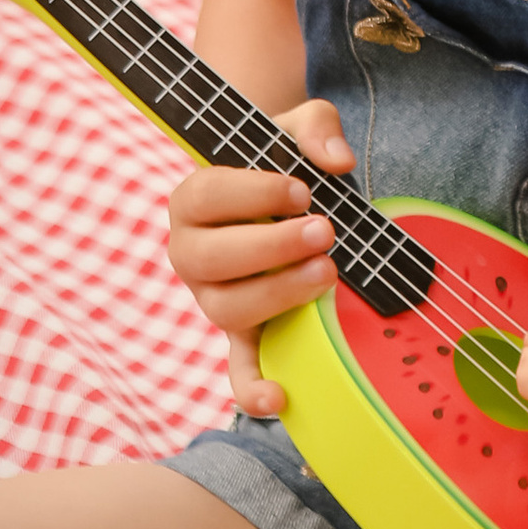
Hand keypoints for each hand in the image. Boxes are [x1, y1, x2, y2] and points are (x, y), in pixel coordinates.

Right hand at [163, 102, 357, 420]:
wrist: (286, 194)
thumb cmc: (284, 162)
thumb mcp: (296, 129)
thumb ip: (315, 128)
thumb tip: (336, 161)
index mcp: (192, 200)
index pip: (205, 197)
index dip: (252, 194)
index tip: (302, 189)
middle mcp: (191, 253)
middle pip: (210, 259)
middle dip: (269, 246)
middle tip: (322, 230)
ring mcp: (214, 298)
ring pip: (226, 309)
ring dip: (276, 294)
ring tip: (327, 273)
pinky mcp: (243, 334)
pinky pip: (237, 370)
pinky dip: (252, 391)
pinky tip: (281, 400)